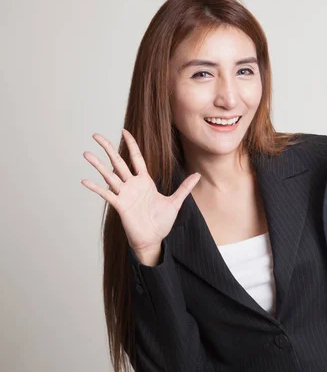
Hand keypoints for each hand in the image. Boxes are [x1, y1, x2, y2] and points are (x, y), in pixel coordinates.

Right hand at [81, 129, 199, 253]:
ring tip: (86, 153)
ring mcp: (124, 195)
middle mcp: (132, 185)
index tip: (124, 131)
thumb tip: (197, 175)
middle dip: (108, 148)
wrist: (154, 240)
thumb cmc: (161, 222)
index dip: (131, 144)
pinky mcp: (120, 206)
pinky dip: (96, 188)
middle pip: (118, 162)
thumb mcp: (175, 202)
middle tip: (96, 135)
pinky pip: (106, 194)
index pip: (136, 158)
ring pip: (109, 176)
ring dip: (97, 165)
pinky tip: (85, 180)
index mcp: (145, 182)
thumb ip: (185, 187)